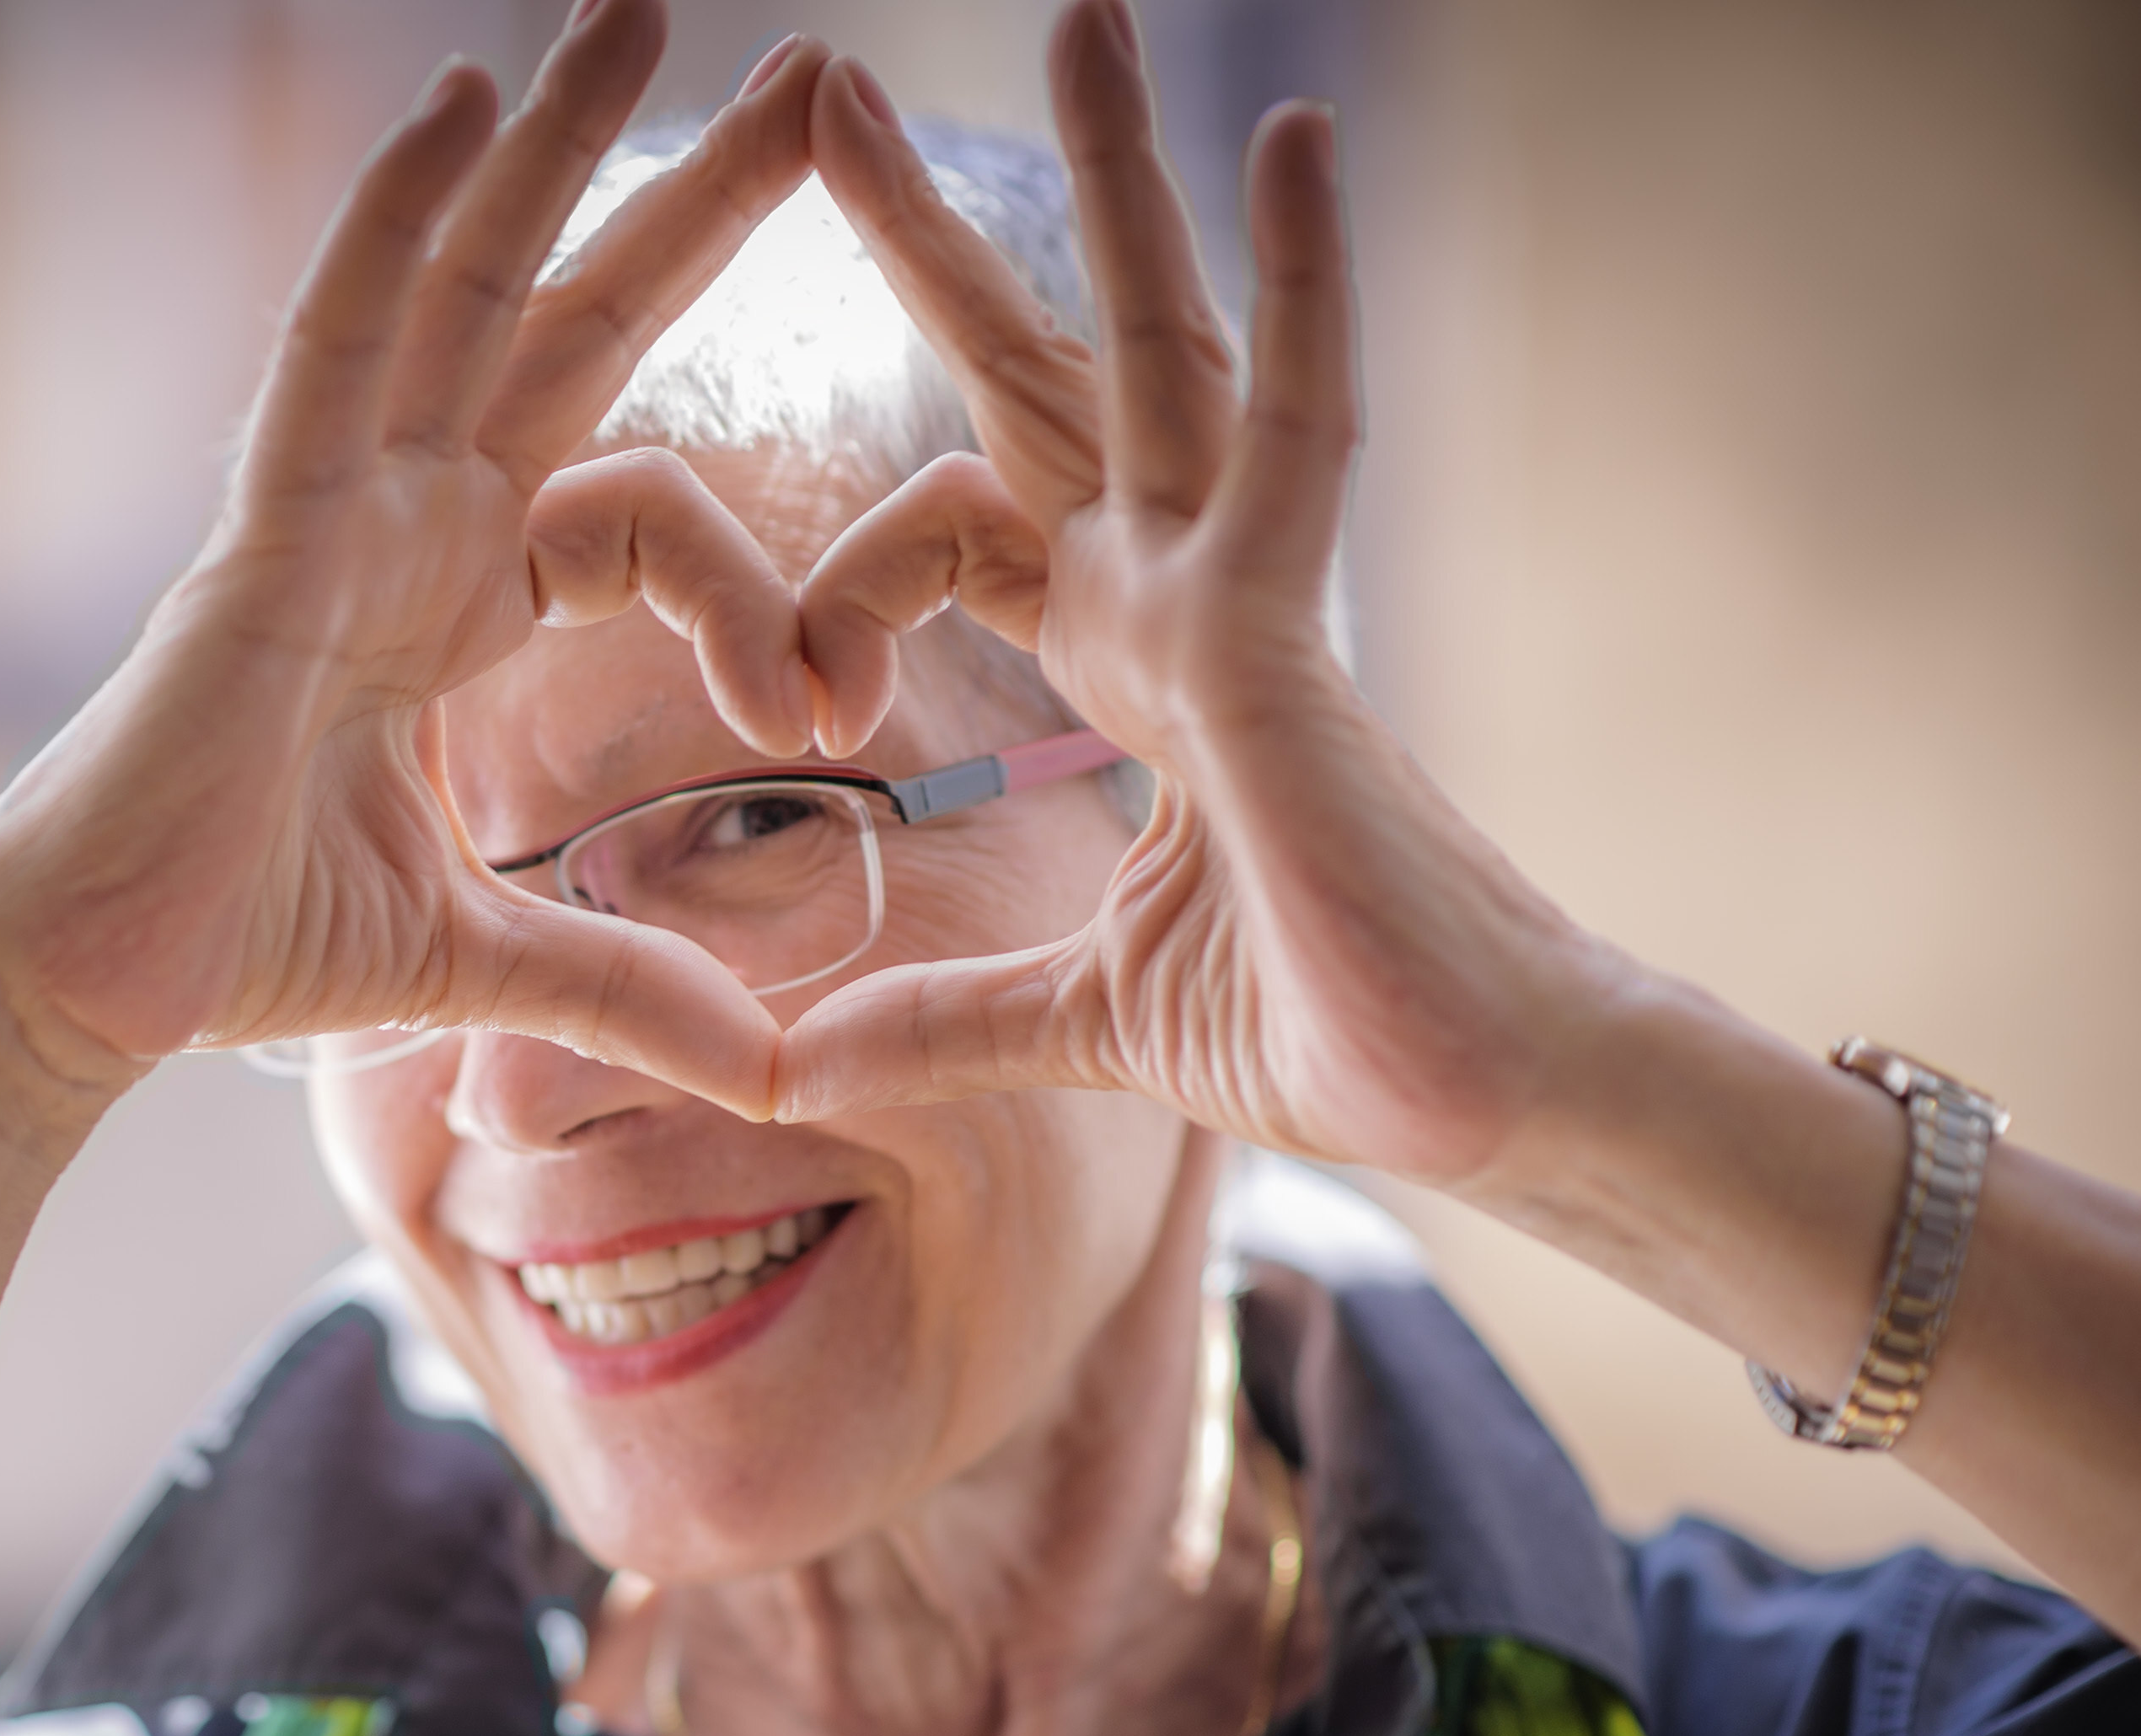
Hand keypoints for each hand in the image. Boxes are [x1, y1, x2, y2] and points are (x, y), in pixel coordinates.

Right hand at [0, 8, 831, 1126]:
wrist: (88, 993)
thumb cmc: (240, 946)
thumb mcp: (482, 958)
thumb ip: (624, 983)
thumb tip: (767, 1063)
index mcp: (456, 601)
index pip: (646, 509)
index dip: (759, 584)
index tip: (836, 698)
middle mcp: (402, 522)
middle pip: (570, 321)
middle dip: (689, 201)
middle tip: (816, 77)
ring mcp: (329, 509)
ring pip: (459, 288)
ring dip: (549, 144)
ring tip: (642, 6)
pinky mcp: (260, 533)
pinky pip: (331, 346)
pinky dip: (390, 224)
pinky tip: (453, 105)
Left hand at [773, 3, 1619, 1189]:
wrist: (1476, 1107)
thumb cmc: (1325, 1037)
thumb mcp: (1070, 1019)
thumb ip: (935, 1019)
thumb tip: (787, 1070)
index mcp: (1131, 670)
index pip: (960, 536)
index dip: (842, 583)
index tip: (779, 697)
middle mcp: (1181, 603)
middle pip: (1044, 380)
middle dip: (941, 245)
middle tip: (839, 97)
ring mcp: (1242, 603)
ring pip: (1165, 349)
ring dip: (1115, 184)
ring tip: (1081, 15)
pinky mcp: (1296, 638)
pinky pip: (1296, 427)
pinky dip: (1299, 284)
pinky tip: (1283, 134)